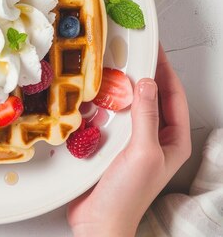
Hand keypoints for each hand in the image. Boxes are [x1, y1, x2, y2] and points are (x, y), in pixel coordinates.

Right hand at [67, 46, 190, 236]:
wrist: (98, 222)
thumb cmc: (127, 195)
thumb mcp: (143, 152)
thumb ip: (146, 117)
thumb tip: (147, 83)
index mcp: (172, 140)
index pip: (173, 96)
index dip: (164, 70)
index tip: (153, 48)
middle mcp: (154, 139)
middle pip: (151, 98)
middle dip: (142, 75)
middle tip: (129, 53)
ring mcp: (131, 142)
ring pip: (129, 106)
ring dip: (120, 89)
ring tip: (110, 70)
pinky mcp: (109, 146)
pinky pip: (109, 118)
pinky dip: (102, 105)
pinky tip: (93, 96)